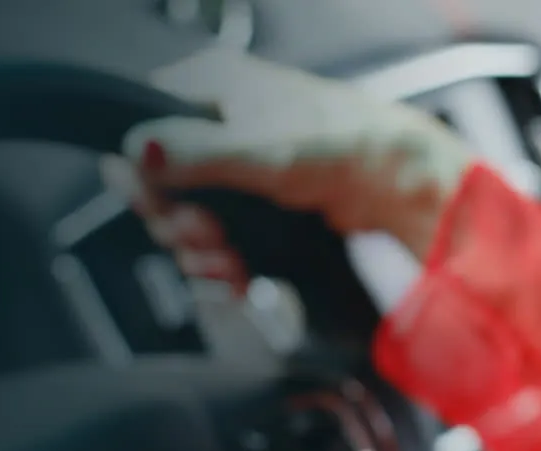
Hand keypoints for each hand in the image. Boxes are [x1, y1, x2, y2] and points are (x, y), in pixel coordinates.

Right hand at [105, 48, 477, 285]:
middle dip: (179, 224)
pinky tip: (235, 272)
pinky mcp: (254, 202)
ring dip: (199, 250)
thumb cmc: (346, 145)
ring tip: (225, 262)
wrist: (400, 183)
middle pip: (161, 185)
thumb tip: (140, 152)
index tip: (160, 209)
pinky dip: (220, 260)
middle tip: (204, 237)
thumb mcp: (263, 150)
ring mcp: (235, 165)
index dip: (145, 178)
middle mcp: (218, 122)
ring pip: (186, 217)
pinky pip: (216, 236)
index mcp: (211, 87)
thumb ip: (196, 153)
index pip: (142, 130)